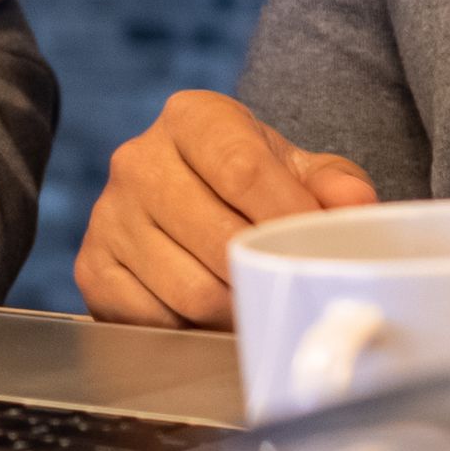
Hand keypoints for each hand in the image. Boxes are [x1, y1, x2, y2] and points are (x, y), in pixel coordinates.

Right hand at [79, 88, 371, 323]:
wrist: (184, 200)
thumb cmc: (249, 184)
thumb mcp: (296, 169)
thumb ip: (334, 184)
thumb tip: (356, 209)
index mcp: (192, 118)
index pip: (241, 169)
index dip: (286, 218)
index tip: (315, 248)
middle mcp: (138, 160)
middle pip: (216, 238)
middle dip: (265, 275)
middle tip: (291, 289)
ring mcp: (109, 216)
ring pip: (189, 290)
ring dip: (235, 311)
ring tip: (257, 306)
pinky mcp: (92, 268)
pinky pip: (153, 321)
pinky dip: (192, 331)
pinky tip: (210, 316)